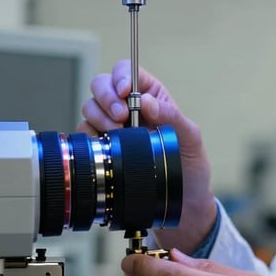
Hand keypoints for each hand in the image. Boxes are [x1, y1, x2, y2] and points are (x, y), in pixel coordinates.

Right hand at [78, 61, 216, 250]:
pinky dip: (90, 135)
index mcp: (153, 98)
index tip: (125, 93)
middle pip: (103, 85)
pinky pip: (85, 133)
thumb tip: (146, 102)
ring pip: (90, 106)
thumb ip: (172, 117)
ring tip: (115, 131)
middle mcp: (130, 109)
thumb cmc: (190, 168)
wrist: (181, 204)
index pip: (128, 72)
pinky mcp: (103, 147)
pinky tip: (105, 145)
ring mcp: (114, 127)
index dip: (121, 76)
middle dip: (107, 97)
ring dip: (98, 115)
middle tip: (120, 116)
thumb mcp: (190, 139)